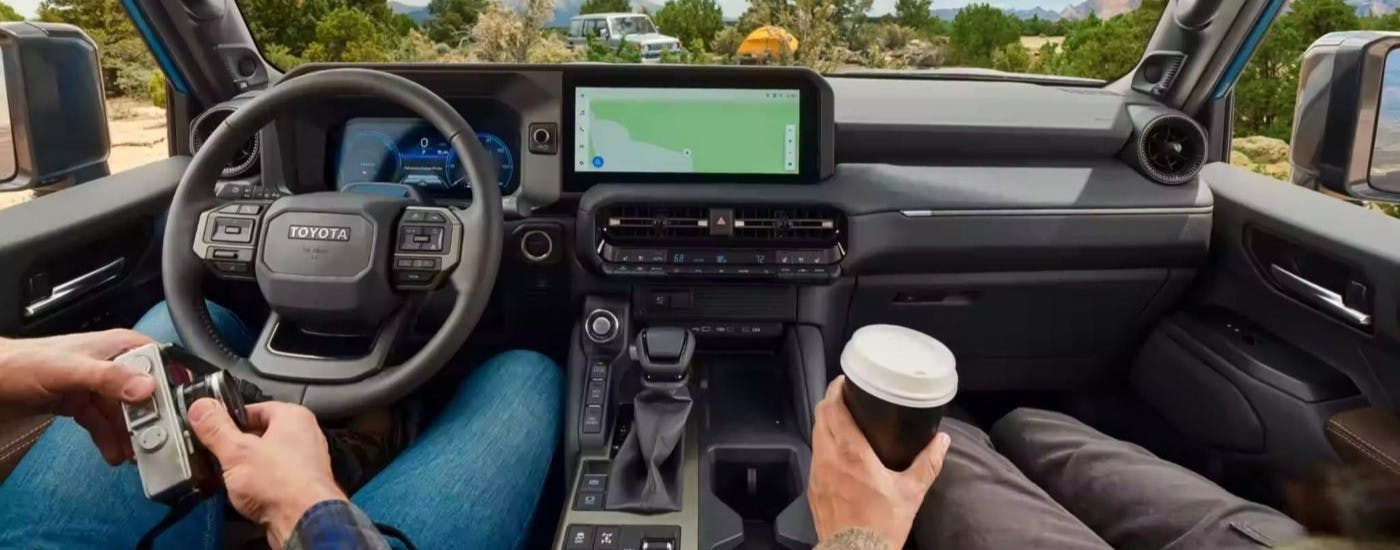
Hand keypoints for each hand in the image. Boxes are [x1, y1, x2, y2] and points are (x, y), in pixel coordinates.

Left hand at [0, 329, 156, 464]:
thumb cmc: (21, 364)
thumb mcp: (69, 370)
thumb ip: (109, 378)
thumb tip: (146, 388)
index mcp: (116, 346)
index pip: (159, 362)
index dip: (170, 386)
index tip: (176, 411)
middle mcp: (110, 364)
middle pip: (144, 392)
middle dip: (150, 419)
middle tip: (154, 441)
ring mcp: (95, 384)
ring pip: (124, 412)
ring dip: (130, 434)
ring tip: (133, 454)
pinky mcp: (80, 402)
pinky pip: (103, 422)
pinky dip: (110, 438)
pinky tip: (113, 453)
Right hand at [188, 399, 345, 546]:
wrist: (305, 521)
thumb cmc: (284, 485)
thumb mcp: (237, 452)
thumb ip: (216, 428)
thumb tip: (202, 408)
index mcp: (294, 417)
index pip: (255, 408)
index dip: (230, 419)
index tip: (212, 429)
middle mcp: (305, 436)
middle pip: (260, 434)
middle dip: (238, 447)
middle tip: (220, 456)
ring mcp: (305, 462)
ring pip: (267, 458)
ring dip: (247, 468)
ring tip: (233, 478)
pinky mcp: (301, 485)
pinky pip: (274, 478)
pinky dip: (259, 484)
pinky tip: (248, 494)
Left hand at [808, 376, 951, 548]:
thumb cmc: (883, 524)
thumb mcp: (911, 492)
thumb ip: (928, 463)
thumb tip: (942, 441)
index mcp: (851, 454)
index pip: (833, 409)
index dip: (836, 390)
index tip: (845, 381)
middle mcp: (828, 458)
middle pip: (820, 417)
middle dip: (830, 401)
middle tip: (844, 395)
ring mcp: (816, 473)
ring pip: (815, 436)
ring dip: (825, 422)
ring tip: (841, 418)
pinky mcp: (812, 488)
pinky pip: (815, 456)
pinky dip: (823, 444)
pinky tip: (836, 450)